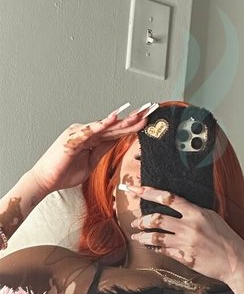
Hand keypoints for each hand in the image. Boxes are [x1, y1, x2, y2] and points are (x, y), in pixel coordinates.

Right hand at [29, 103, 151, 192]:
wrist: (46, 180)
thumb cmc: (65, 172)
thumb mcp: (92, 161)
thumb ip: (103, 150)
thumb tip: (117, 141)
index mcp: (91, 138)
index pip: (115, 131)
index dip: (131, 126)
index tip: (145, 121)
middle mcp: (86, 132)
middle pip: (113, 126)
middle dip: (132, 120)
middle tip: (148, 112)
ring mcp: (79, 133)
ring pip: (106, 126)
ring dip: (123, 121)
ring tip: (138, 116)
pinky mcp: (73, 138)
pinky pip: (91, 130)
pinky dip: (102, 124)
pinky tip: (114, 118)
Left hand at [128, 186, 243, 282]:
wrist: (236, 262)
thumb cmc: (227, 239)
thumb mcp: (213, 218)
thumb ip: (195, 212)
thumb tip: (179, 206)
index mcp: (197, 213)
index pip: (169, 198)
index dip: (149, 193)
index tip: (137, 190)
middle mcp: (190, 226)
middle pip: (157, 218)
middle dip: (142, 220)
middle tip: (136, 222)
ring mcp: (186, 242)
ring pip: (155, 236)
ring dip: (142, 236)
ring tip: (137, 236)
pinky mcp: (185, 257)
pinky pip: (162, 251)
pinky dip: (152, 248)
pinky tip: (149, 247)